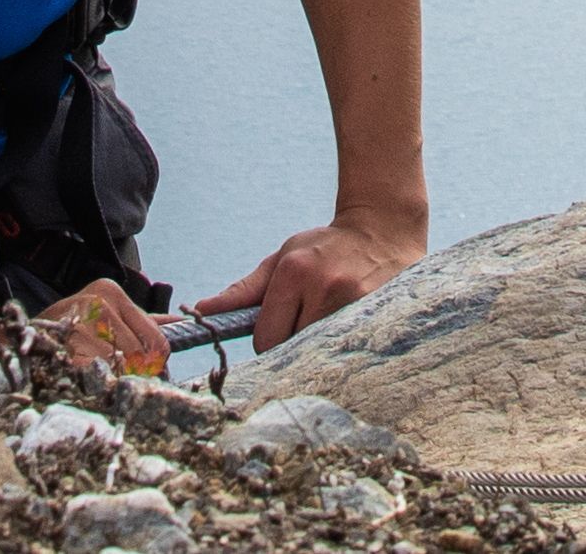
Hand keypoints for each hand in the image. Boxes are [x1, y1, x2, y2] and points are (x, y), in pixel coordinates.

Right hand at [36, 278, 173, 377]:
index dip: (157, 360)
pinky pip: (99, 375)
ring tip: (105, 375)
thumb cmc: (76, 323)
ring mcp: (82, 326)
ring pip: (120, 367)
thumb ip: (145, 320)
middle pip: (140, 355)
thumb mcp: (109, 311)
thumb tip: (181, 322)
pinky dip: (99, 382)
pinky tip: (91, 378)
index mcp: (111, 292)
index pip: (156, 337)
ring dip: (116, 378)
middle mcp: (98, 304)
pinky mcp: (69, 349)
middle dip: (137, 372)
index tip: (150, 370)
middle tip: (128, 378)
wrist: (32, 332)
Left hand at [196, 213, 423, 351]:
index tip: (278, 328)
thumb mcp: (282, 258)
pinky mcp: (379, 315)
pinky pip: (348, 351)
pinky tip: (349, 327)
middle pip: (292, 350)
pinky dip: (343, 346)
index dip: (268, 339)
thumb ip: (244, 291)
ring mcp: (355, 304)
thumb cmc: (324, 248)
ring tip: (329, 321)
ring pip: (319, 354)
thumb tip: (201, 310)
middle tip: (306, 322)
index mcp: (294, 272)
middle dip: (292, 344)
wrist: (383, 231)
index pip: (266, 338)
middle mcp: (324, 288)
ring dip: (318, 347)